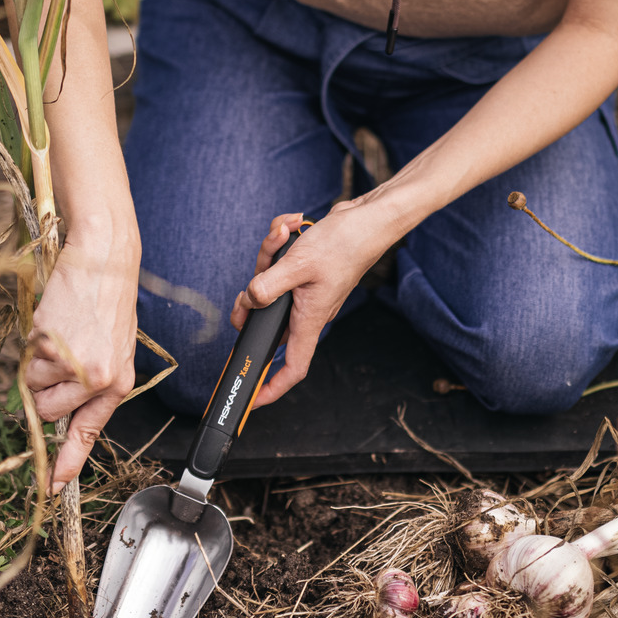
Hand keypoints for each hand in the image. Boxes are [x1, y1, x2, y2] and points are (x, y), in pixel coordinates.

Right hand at [25, 233, 141, 491]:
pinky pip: (26, 361)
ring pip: (32, 387)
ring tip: (63, 338)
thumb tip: (62, 413)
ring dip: (38, 366)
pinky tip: (54, 324)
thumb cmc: (108, 303)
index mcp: (118, 383)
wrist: (104, 261)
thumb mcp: (115, 349)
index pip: (88, 430)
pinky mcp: (50, 344)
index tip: (53, 485)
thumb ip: (93, 384)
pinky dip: (33, 346)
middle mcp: (97, 379)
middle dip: (43, 393)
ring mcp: (72, 363)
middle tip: (60, 362)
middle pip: (46, 412)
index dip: (68, 461)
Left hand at [231, 202, 398, 406]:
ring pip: (269, 286)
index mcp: (310, 318)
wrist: (369, 219)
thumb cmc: (346, 244)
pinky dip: (279, 246)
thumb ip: (268, 286)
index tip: (253, 398)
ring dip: (268, 258)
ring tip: (281, 237)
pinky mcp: (304, 272)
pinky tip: (289, 229)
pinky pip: (279, 266)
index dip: (273, 387)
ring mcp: (306, 291)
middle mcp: (308, 310)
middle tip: (248, 286)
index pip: (293, 367)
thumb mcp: (299, 264)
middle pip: (267, 319)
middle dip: (251, 299)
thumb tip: (249, 301)